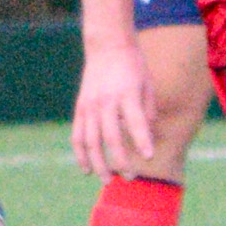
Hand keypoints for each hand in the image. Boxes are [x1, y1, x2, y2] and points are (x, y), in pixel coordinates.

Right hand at [71, 41, 157, 179]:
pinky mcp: (80, 108)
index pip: (135, 122)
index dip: (142, 140)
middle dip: (120, 160)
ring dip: (98, 163)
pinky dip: (81, 154)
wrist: (107, 45)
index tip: (148, 157)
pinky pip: (78, 135)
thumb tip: (147, 140)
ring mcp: (90, 105)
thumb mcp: (148, 84)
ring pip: (91, 141)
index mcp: (127, 93)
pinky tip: (87, 170)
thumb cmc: (133, 66)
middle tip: (131, 178)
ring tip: (108, 180)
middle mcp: (106, 101)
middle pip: (111, 137)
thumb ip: (147, 112)